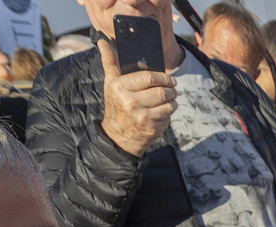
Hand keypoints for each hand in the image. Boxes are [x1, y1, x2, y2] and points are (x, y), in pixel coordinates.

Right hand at [97, 37, 176, 157]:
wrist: (116, 136)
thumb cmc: (116, 105)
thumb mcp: (110, 83)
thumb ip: (109, 62)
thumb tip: (102, 41)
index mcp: (120, 87)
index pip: (149, 77)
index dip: (163, 77)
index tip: (169, 79)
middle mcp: (130, 102)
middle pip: (161, 91)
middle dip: (171, 89)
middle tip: (173, 88)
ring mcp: (141, 116)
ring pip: (168, 104)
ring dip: (173, 101)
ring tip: (170, 99)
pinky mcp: (151, 128)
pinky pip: (168, 116)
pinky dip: (169, 113)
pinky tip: (164, 111)